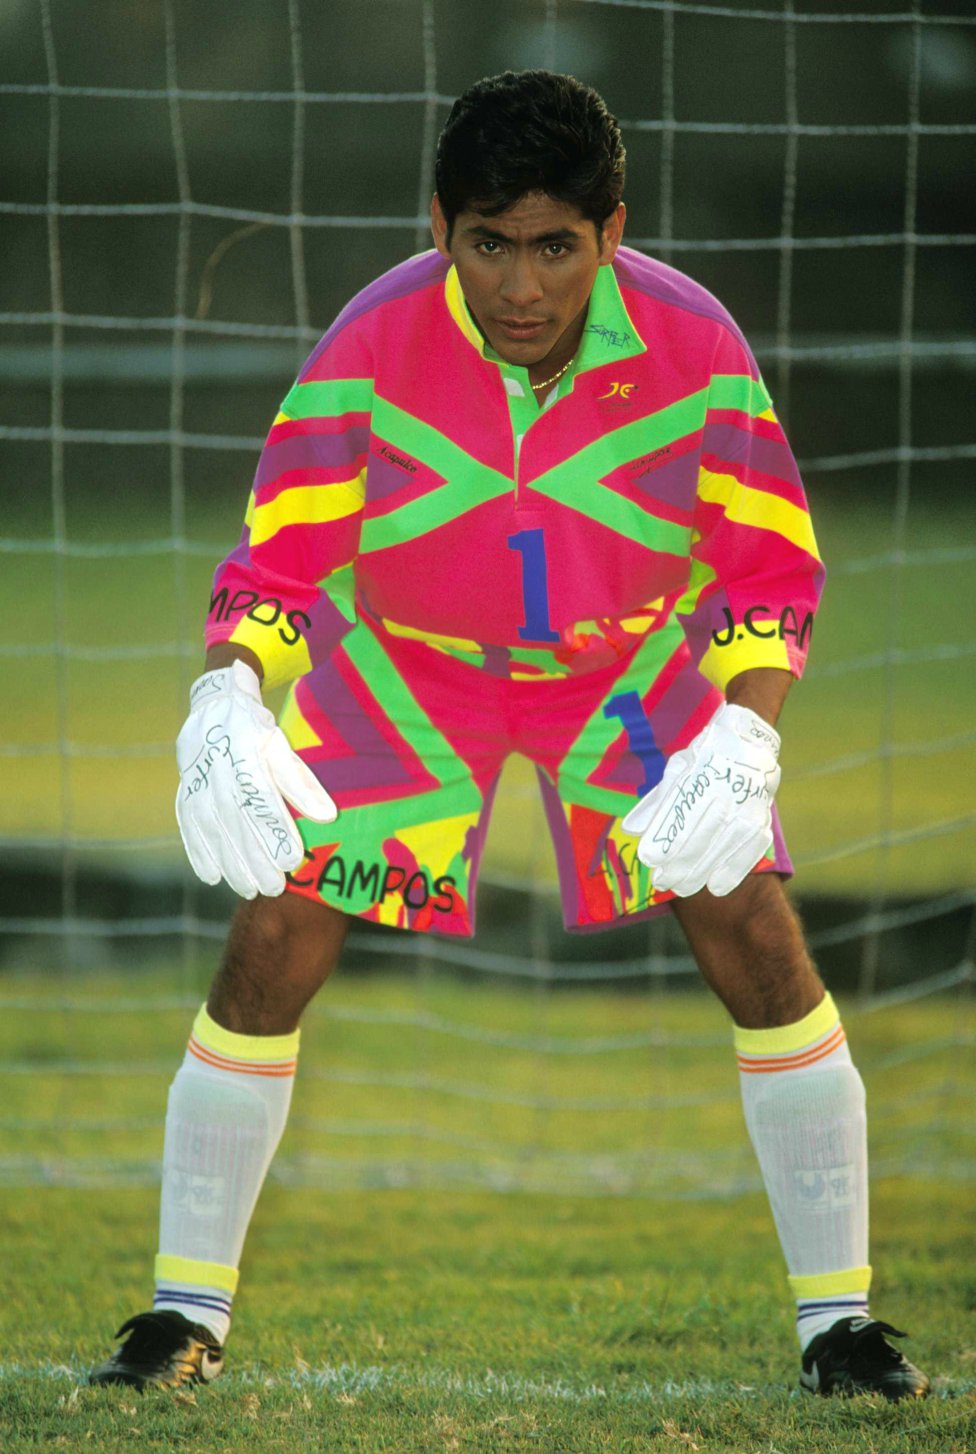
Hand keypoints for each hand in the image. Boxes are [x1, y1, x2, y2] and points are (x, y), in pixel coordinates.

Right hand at [175, 659, 336, 897]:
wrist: (214, 704)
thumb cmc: (257, 727)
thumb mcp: (281, 743)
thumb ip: (300, 781)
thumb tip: (327, 816)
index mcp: (245, 752)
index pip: (261, 798)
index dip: (275, 831)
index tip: (291, 861)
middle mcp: (217, 767)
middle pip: (235, 820)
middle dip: (254, 857)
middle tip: (273, 887)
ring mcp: (196, 779)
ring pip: (212, 827)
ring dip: (229, 861)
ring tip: (248, 889)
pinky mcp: (185, 789)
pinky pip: (188, 824)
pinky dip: (198, 851)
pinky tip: (211, 876)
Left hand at [621, 703, 780, 897]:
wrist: (750, 743)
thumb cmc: (705, 757)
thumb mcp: (677, 768)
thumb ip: (656, 801)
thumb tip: (631, 829)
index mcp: (700, 776)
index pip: (679, 812)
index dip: (664, 838)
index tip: (649, 859)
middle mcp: (724, 792)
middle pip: (700, 834)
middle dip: (679, 862)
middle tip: (662, 882)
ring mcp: (746, 807)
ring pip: (722, 846)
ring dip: (701, 871)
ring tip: (682, 888)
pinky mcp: (761, 819)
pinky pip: (749, 850)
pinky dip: (733, 870)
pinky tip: (715, 886)